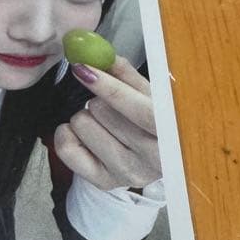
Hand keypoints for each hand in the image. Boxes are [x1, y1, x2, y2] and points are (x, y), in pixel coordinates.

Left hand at [53, 58, 161, 190]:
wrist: (161, 158)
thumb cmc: (159, 120)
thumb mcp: (154, 95)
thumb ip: (129, 75)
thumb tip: (103, 56)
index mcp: (172, 134)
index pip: (139, 112)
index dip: (109, 87)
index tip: (85, 68)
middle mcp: (152, 159)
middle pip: (102, 113)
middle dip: (98, 100)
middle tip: (110, 106)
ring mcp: (127, 173)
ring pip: (82, 126)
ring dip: (86, 117)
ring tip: (103, 123)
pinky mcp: (105, 182)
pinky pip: (67, 150)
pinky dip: (66, 134)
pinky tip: (80, 133)